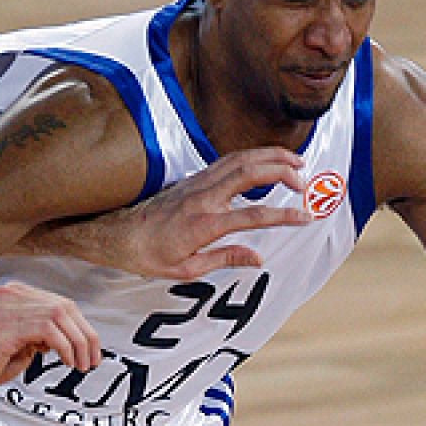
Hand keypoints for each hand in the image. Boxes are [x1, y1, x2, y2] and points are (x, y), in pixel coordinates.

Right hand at [0, 282, 100, 408]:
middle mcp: (8, 294)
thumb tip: (70, 336)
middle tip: (92, 359)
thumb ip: (41, 333)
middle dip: (85, 335)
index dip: (81, 326)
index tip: (91, 347)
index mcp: (10, 294)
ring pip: (59, 316)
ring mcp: (4, 308)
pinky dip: (64, 347)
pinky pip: (47, 330)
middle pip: (63, 307)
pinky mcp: (3, 328)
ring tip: (80, 364)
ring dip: (78, 344)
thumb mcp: (19, 343)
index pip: (58, 302)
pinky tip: (65, 361)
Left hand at [113, 146, 310, 279]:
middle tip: (305, 180)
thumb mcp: (187, 269)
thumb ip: (225, 259)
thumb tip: (257, 258)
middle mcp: (202, 196)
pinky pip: (229, 160)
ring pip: (240, 159)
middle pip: (249, 172)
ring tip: (295, 162)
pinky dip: (252, 156)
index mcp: (203, 223)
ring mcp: (198, 183)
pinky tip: (266, 160)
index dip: (283, 216)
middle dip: (282, 170)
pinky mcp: (194, 178)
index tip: (305, 217)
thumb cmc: (149, 255)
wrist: (119, 234)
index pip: (252, 216)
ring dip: (270, 156)